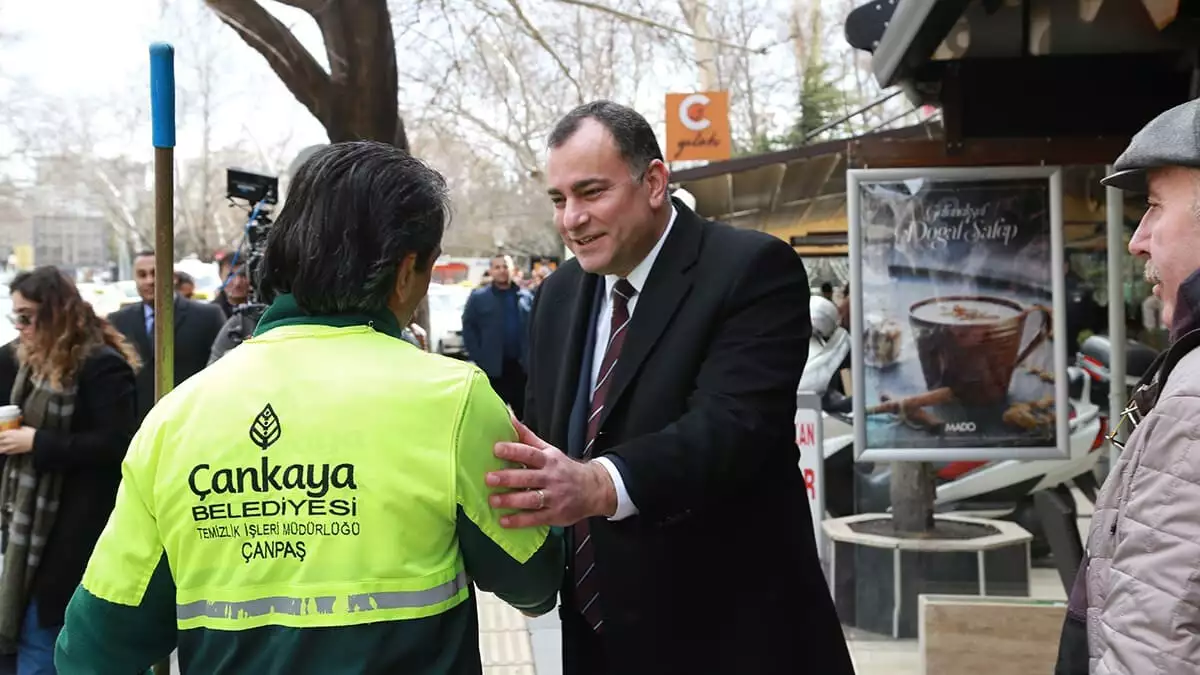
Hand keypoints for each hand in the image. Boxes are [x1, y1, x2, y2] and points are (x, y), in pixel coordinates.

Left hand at [0, 426, 35, 454]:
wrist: (38, 441)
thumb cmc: (32, 434)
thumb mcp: (24, 428)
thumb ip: (18, 428)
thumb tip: (17, 428)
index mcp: (11, 433)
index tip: (0, 434)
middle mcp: (9, 440)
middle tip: (0, 440)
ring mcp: (12, 446)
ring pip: (1, 449)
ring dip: (0, 447)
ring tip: (1, 446)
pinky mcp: (15, 451)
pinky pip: (7, 452)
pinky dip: (5, 451)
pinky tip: (5, 450)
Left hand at [487, 419, 616, 527]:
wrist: (593, 489)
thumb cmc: (563, 468)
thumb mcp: (549, 450)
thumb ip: (526, 436)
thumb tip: (507, 414)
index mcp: (549, 460)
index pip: (530, 453)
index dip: (514, 450)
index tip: (496, 448)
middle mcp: (552, 478)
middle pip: (528, 477)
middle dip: (508, 478)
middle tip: (488, 478)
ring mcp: (554, 497)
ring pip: (531, 499)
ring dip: (511, 501)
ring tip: (493, 500)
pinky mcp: (555, 515)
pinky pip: (536, 518)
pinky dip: (519, 521)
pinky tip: (504, 521)